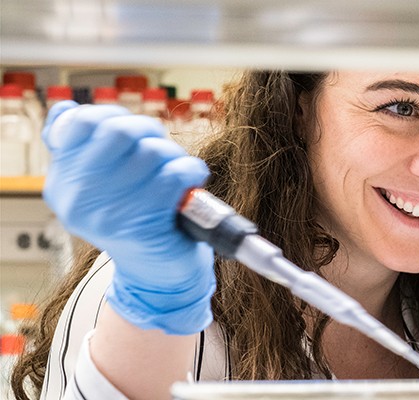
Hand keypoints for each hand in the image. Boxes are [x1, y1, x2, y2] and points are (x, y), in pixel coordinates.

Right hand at [43, 101, 214, 334]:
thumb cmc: (136, 217)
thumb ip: (85, 148)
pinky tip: (190, 181)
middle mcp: (78, 200)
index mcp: (62, 184)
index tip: (132, 134)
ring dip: (174, 156)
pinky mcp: (143, 226)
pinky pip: (174, 175)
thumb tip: (68, 108)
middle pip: (119, 132)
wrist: (158, 274)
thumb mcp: (100, 184)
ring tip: (175, 173)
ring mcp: (109, 215)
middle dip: (149, 132)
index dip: (114, 116)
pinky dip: (191, 172)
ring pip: (152, 152)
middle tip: (160, 150)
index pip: (80, 123)